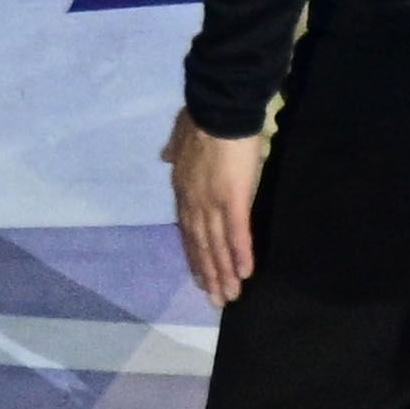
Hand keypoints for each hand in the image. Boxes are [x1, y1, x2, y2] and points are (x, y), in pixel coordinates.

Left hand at [167, 115, 264, 300]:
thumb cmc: (203, 120)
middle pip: (200, 244)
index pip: (187, 229)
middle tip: (215, 299)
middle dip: (208, 273)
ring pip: (216, 245)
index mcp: (183, 188)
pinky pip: (236, 233)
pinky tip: (245, 273)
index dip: (194, 254)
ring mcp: (211, 202)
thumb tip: (164, 156)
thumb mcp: (179, 135)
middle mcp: (194, 201)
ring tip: (230, 296)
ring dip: (223, 273)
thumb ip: (173, 149)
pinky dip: (239, 255)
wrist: (218, 109)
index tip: (199, 275)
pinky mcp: (233, 199)